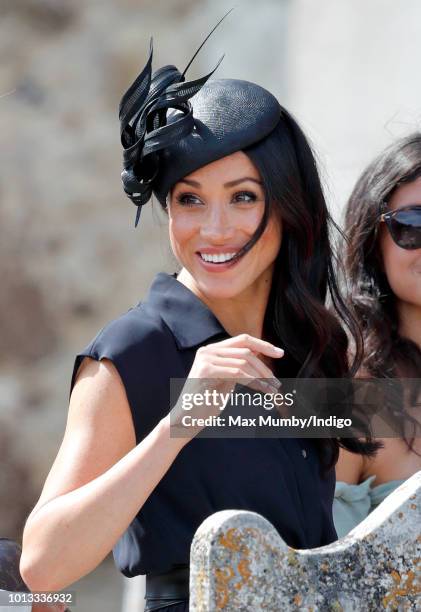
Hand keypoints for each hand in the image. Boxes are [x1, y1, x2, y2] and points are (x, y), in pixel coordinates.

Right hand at [168, 334, 283, 439]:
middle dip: (264, 367)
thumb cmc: (207, 403)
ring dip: (262, 377)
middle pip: (246, 351)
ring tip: (272, 389)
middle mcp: (207, 350)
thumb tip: (259, 355)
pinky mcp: (206, 370)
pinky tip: (263, 390)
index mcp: (212, 350)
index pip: (243, 340)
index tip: (279, 353)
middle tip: (276, 382)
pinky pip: (237, 373)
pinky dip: (253, 382)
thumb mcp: (226, 379)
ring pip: (244, 362)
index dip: (263, 345)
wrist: (186, 420)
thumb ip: (238, 366)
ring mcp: (205, 359)